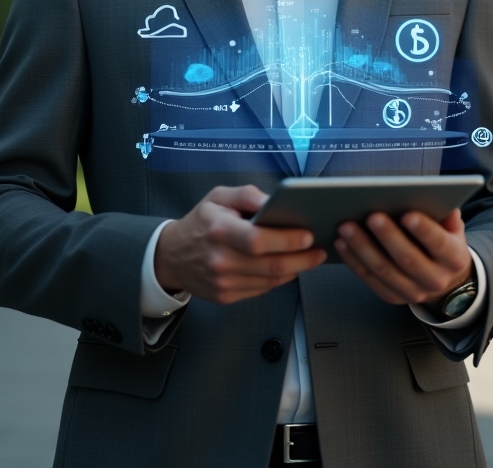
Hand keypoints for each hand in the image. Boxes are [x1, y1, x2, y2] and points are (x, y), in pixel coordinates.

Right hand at [154, 185, 326, 303]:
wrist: (172, 256)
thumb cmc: (201, 222)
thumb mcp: (218, 196)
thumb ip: (247, 195)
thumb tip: (274, 201)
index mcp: (219, 230)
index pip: (257, 240)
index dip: (286, 239)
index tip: (308, 235)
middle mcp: (220, 260)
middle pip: (270, 264)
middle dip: (302, 259)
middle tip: (320, 250)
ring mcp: (222, 282)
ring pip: (270, 280)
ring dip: (295, 270)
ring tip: (311, 258)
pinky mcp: (226, 297)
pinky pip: (261, 290)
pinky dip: (279, 279)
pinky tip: (289, 268)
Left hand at [334, 208, 472, 306]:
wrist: (444, 281)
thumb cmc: (443, 243)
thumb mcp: (453, 228)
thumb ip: (447, 213)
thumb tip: (439, 197)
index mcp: (454, 258)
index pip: (439, 244)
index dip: (424, 230)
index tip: (407, 214)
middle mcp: (435, 279)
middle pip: (408, 258)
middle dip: (388, 236)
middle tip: (371, 216)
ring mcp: (413, 292)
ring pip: (384, 270)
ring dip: (363, 248)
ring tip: (347, 227)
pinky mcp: (392, 297)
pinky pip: (370, 279)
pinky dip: (353, 261)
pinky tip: (341, 243)